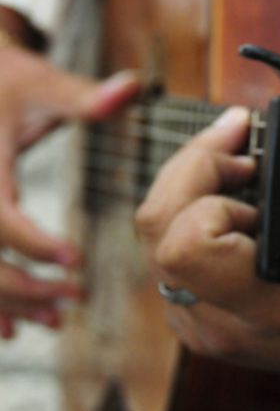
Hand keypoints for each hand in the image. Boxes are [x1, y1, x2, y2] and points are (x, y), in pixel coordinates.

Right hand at [0, 46, 140, 337]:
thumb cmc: (8, 82)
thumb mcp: (42, 83)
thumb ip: (85, 96)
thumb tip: (136, 86)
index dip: (33, 243)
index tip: (78, 263)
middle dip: (23, 286)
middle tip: (73, 301)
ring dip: (5, 302)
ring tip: (53, 319)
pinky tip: (11, 328)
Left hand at [136, 107, 279, 410]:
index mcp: (261, 309)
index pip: (184, 244)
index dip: (209, 192)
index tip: (256, 166)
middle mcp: (218, 320)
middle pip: (156, 226)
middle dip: (194, 164)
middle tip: (241, 140)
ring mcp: (200, 322)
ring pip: (156, 233)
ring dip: (192, 181)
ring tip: (241, 164)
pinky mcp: (196, 312)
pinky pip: (170, 246)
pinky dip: (194, 206)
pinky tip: (235, 194)